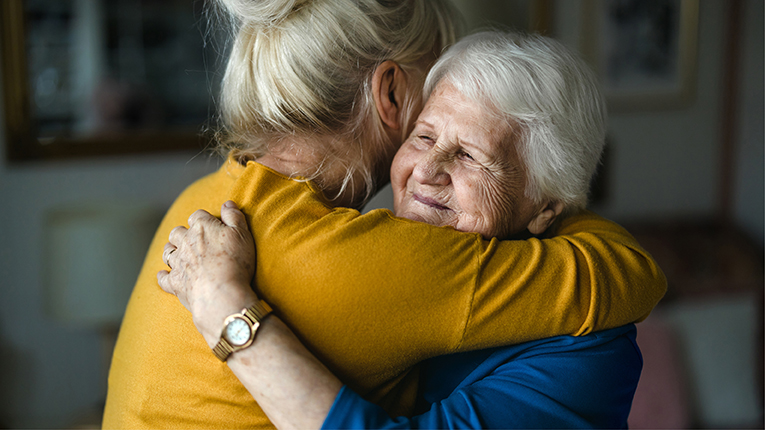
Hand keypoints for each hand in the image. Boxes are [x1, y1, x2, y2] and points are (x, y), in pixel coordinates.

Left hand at [158, 201, 258, 346]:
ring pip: (167, 251)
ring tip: (178, 253)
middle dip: (183, 233)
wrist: (221, 293)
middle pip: (177, 232)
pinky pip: (163, 277)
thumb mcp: (243, 234)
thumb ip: (234, 216)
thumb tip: (227, 203)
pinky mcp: (175, 282)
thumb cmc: (235, 262)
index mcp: (202, 227)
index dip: (204, 219)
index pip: (198, 215)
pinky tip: (164, 275)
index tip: (211, 225)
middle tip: (191, 238)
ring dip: (171, 250)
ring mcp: (178, 263)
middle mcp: (185, 242)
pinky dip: (163, 275)